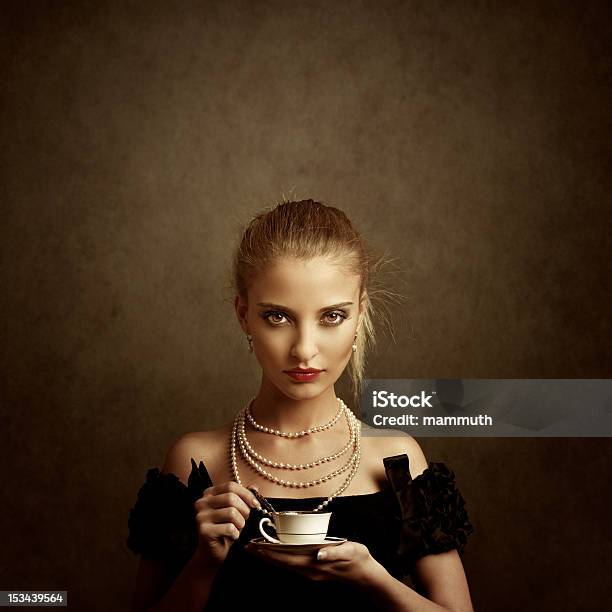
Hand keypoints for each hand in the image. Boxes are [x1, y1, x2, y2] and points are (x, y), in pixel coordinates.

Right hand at [193, 481, 260, 566]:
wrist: (212, 553)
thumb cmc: (225, 529)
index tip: (255, 505)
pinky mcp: (204, 531)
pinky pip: (229, 528)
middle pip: (231, 498)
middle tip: (244, 520)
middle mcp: (202, 503)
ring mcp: (201, 517)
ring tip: (237, 529)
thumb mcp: (235, 510)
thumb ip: (242, 497)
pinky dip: (235, 533)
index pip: (231, 486)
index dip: (246, 494)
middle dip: (244, 510)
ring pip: (231, 512)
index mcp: (209, 493)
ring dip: (240, 523)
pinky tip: (232, 536)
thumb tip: (255, 487)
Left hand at [244, 540, 381, 585]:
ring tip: (256, 549)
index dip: (271, 552)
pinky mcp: (313, 570)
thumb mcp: (350, 552)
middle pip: (282, 562)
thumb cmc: (358, 560)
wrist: (366, 575)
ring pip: (285, 565)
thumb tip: (318, 553)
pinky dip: (280, 559)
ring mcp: (310, 572)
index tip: (256, 546)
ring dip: (270, 557)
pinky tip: (275, 554)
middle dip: (264, 554)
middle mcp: (309, 570)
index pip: (287, 558)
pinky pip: (291, 565)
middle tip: (248, 546)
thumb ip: (334, 552)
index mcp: (315, 564)